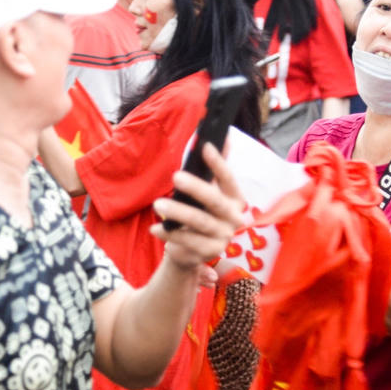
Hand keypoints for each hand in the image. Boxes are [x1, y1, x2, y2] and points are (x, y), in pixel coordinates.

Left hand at [151, 143, 244, 276]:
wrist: (194, 250)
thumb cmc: (201, 213)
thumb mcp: (208, 191)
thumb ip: (215, 168)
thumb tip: (225, 137)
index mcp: (236, 199)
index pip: (229, 179)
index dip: (218, 163)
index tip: (205, 146)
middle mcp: (234, 218)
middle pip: (214, 201)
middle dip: (195, 187)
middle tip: (176, 176)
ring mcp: (223, 237)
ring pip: (199, 222)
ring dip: (178, 212)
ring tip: (158, 204)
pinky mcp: (209, 252)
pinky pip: (187, 242)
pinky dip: (169, 234)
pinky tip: (155, 229)